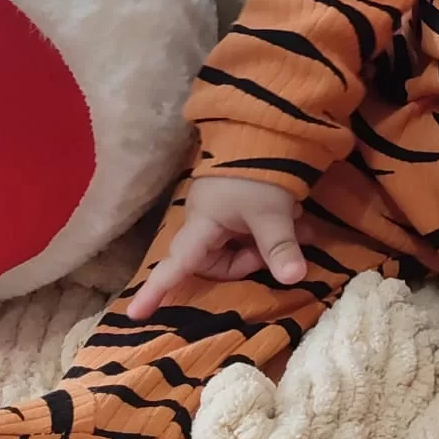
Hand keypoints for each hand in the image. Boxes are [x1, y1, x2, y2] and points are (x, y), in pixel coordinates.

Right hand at [126, 178, 309, 323]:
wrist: (268, 124)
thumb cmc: (260, 172)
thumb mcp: (273, 212)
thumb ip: (280, 247)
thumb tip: (295, 279)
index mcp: (202, 223)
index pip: (175, 265)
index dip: (155, 290)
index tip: (135, 314)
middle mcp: (205, 218)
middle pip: (215, 261)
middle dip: (248, 261)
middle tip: (280, 252)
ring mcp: (221, 208)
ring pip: (238, 244)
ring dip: (267, 244)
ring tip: (303, 233)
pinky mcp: (238, 199)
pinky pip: (249, 228)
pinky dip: (271, 229)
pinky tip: (300, 220)